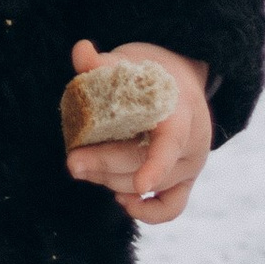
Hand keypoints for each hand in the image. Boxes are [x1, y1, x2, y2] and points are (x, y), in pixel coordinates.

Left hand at [65, 40, 212, 223]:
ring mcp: (191, 166)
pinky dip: (148, 212)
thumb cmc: (152, 72)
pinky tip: (121, 201)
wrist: (181, 83)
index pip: (172, 143)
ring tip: (82, 167)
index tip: (141, 186)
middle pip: (145, 163)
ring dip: (112, 180)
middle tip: (72, 162)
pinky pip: (172, 207)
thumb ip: (105, 62)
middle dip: (105, 164)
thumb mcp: (132, 60)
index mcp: (181, 111)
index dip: (156, 166)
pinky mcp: (186, 181)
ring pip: (151, 187)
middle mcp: (193, 143)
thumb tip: (80, 51)